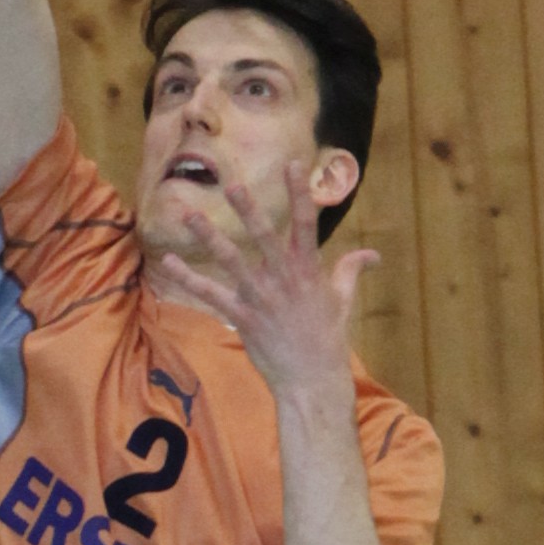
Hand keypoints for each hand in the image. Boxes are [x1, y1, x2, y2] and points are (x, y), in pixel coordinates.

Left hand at [158, 166, 378, 404]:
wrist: (312, 379)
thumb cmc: (328, 339)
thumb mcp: (343, 301)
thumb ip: (351, 271)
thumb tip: (372, 255)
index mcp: (309, 270)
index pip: (306, 224)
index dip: (300, 193)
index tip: (293, 165)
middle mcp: (284, 279)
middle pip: (264, 237)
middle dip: (248, 209)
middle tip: (232, 185)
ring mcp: (261, 298)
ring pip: (231, 261)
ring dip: (209, 238)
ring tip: (189, 215)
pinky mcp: (242, 317)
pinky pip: (211, 293)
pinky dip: (189, 277)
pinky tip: (170, 262)